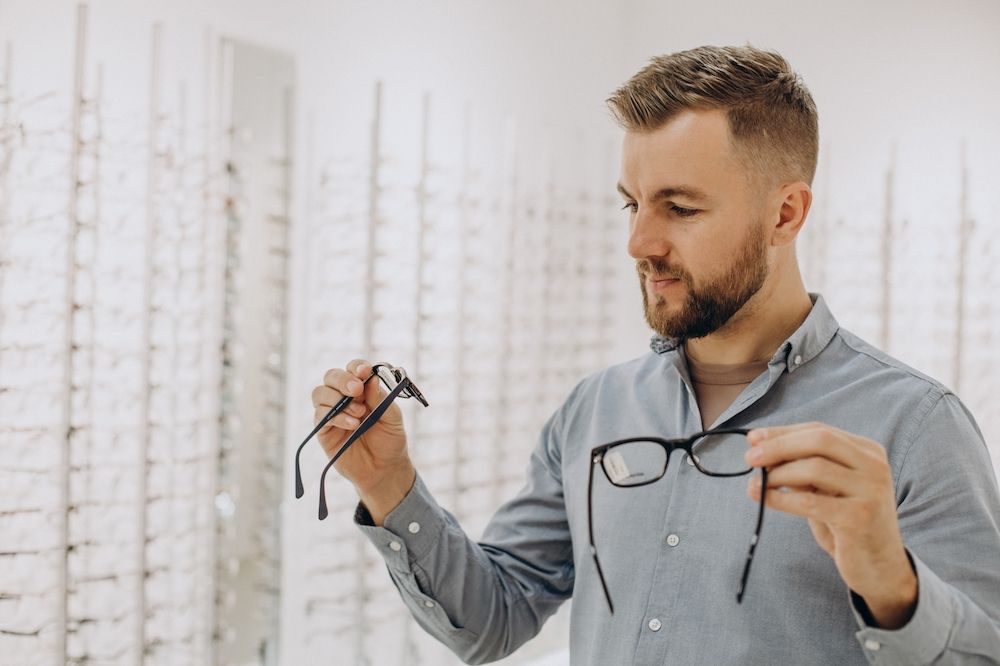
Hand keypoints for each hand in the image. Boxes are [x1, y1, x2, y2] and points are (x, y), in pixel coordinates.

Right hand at [311, 359, 414, 523]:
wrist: (384, 470)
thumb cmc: (390, 441)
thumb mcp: (393, 418)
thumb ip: (381, 398)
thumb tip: (371, 378)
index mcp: (362, 390)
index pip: (353, 369)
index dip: (356, 366)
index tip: (364, 370)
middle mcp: (344, 398)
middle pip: (331, 376)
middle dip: (343, 379)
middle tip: (357, 389)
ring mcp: (332, 413)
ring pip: (320, 393)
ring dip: (338, 399)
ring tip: (360, 413)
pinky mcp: (324, 430)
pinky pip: (321, 416)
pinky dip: (337, 417)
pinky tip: (353, 425)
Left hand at [744, 422, 916, 628]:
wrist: (880, 568)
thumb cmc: (846, 524)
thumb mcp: (825, 489)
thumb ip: (800, 467)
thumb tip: (759, 447)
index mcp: (868, 451)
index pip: (819, 430)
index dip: (782, 432)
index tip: (752, 438)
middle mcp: (875, 466)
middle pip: (819, 440)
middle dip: (779, 445)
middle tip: (750, 457)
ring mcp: (871, 490)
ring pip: (814, 468)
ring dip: (778, 473)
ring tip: (756, 483)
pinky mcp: (859, 517)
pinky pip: (810, 501)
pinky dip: (780, 497)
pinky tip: (762, 498)